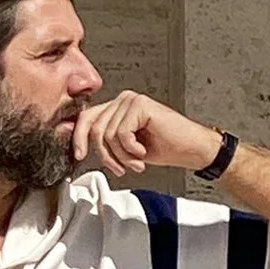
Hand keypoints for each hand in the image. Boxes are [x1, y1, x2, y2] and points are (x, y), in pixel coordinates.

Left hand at [70, 91, 224, 183]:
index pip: (87, 118)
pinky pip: (121, 133)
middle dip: (107, 155)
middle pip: (95, 128)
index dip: (78, 138)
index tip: (79, 155)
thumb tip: (81, 145)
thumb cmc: (164, 147)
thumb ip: (106, 141)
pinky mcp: (140, 105)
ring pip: (108, 134)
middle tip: (122, 168)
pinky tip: (144, 152)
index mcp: (116, 108)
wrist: (191, 149)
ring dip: (122, 156)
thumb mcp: (126, 148)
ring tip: (137, 162)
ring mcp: (131, 100)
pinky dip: (131, 149)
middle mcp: (122, 100)